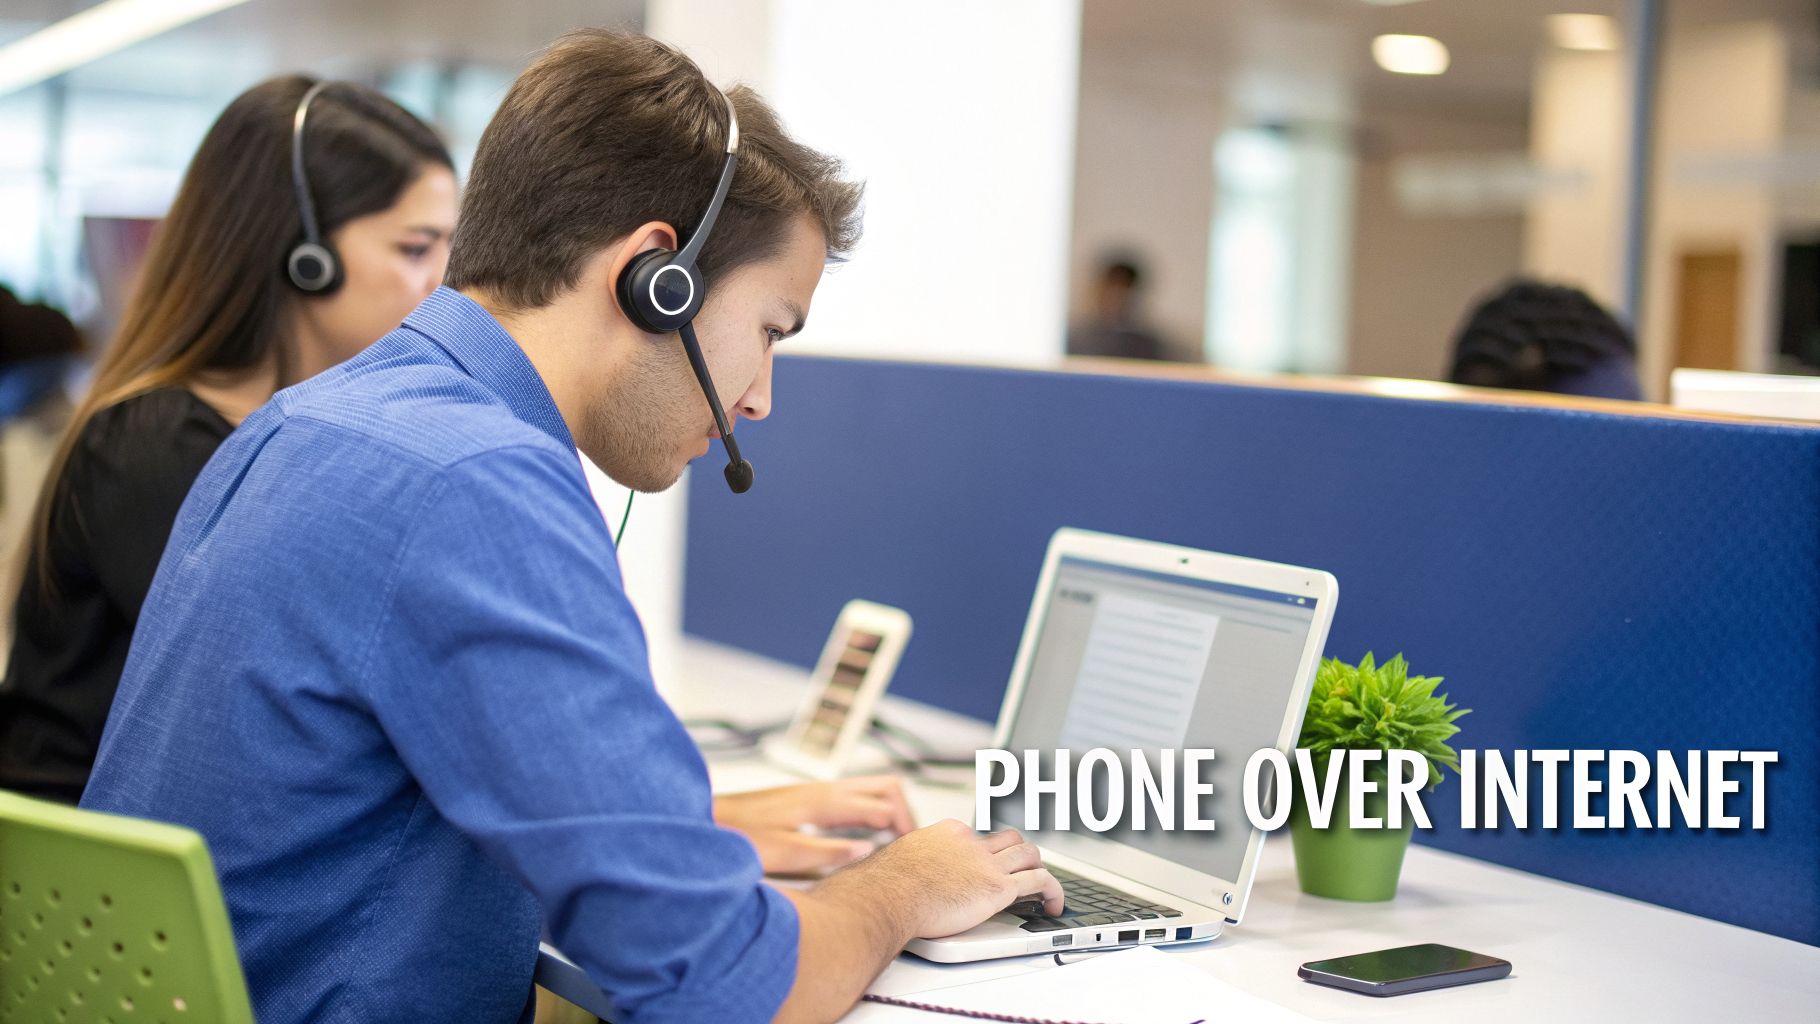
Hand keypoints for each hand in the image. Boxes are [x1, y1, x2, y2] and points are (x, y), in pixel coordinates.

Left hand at [715, 775, 915, 874]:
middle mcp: (824, 790)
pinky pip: (855, 795)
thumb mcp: (783, 853)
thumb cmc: (738, 836)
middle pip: (886, 786)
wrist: (708, 820)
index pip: (882, 805)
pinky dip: (873, 809)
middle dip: (906, 813)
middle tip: (912, 845)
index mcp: (823, 801)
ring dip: (891, 809)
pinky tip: (867, 834)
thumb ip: (826, 853)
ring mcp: (817, 790)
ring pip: (872, 787)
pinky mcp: (810, 797)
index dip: (905, 828)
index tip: (915, 852)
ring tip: (897, 840)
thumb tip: (867, 851)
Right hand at [821, 819, 1063, 939]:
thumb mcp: (899, 863)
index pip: (977, 836)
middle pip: (1009, 839)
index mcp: (948, 833)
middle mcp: (971, 842)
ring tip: (1043, 886)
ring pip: (1029, 854)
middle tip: (1022, 869)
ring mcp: (986, 863)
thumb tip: (901, 878)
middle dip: (1019, 853)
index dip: (987, 851)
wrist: (886, 896)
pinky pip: (1039, 882)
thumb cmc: (885, 886)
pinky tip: (1054, 904)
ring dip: (1039, 868)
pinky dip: (1053, 890)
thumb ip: (912, 865)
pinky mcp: (998, 887)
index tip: (988, 863)